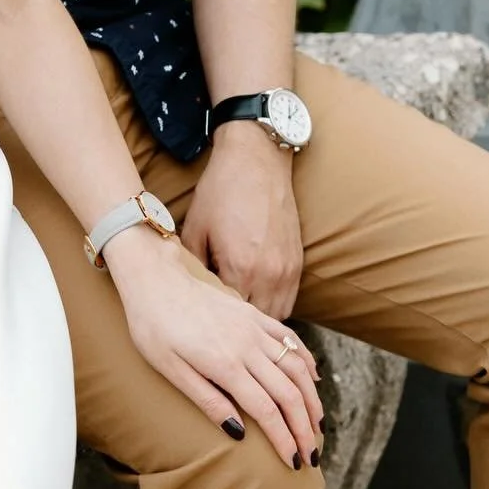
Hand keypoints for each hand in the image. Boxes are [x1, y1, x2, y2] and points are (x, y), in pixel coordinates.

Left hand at [106, 226, 322, 468]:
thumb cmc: (152, 326)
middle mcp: (246, 345)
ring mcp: (252, 327)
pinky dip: (305, 360)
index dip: (284, 440)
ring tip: (317, 423)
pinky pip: (288, 338)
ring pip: (295, 366)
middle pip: (288, 393)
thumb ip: (207, 400)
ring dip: (311, 398)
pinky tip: (313, 377)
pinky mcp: (252, 312)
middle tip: (311, 454)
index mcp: (225, 364)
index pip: (267, 411)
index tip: (294, 462)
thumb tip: (239, 433)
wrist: (153, 278)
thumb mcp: (169, 369)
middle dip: (304, 427)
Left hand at [182, 124, 303, 318]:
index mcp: (239, 268)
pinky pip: (290, 300)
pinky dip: (274, 306)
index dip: (215, 323)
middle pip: (256, 325)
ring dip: (259, 320)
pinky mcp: (298, 263)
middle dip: (238, 329)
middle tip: (220, 326)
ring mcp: (287, 270)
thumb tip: (190, 291)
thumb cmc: (221, 191)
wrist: (256, 160)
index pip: (230, 318)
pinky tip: (256, 300)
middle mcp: (268, 274)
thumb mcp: (194, 227)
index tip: (202, 323)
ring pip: (277, 317)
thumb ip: (193, 265)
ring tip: (239, 317)